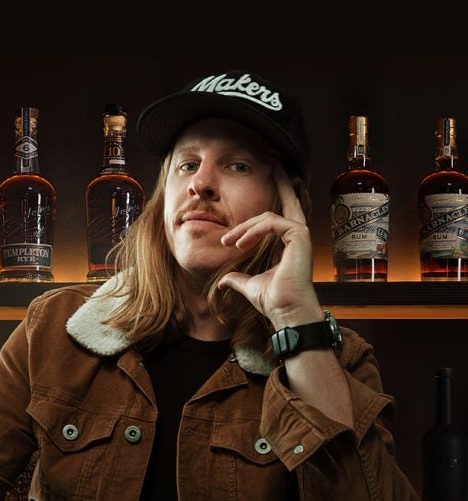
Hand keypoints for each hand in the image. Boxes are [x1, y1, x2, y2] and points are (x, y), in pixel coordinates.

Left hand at [217, 164, 322, 328]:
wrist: (286, 312)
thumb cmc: (274, 301)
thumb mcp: (249, 285)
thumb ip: (238, 278)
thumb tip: (223, 281)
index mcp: (290, 243)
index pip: (283, 214)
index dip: (278, 196)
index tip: (271, 178)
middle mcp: (298, 236)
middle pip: (289, 202)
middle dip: (281, 182)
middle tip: (272, 163)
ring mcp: (300, 236)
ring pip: (269, 217)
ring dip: (245, 227)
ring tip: (228, 241)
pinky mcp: (299, 238)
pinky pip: (272, 223)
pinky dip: (253, 231)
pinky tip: (239, 244)